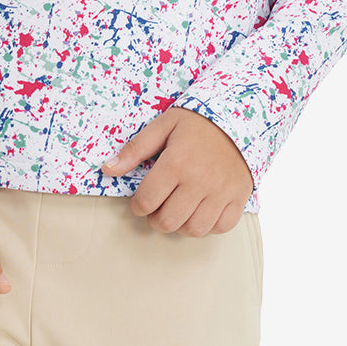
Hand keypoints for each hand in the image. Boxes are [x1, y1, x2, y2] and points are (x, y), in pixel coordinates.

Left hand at [99, 107, 253, 236]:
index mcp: (176, 162)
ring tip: (177, 209)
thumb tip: (107, 170)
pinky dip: (209, 225)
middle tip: (157, 207)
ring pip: (193, 229)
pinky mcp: (238, 198)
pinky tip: (201, 210)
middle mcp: (198, 181)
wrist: (239, 116)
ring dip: (180, 225)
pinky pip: (220, 227)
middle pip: (167, 221)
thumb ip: (135, 149)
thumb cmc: (197, 120)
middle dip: (155, 218)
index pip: (146, 201)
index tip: (139, 201)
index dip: (137, 206)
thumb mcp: (163, 125)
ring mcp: (220, 192)